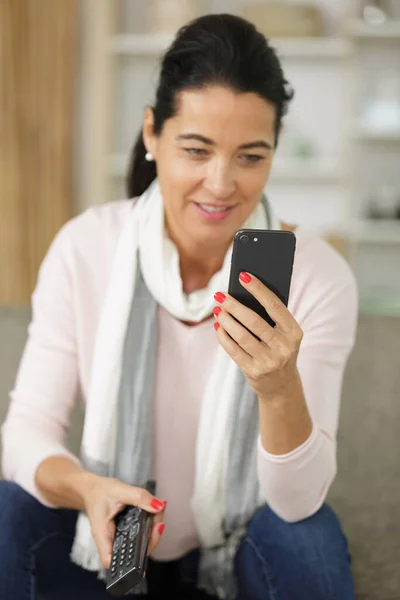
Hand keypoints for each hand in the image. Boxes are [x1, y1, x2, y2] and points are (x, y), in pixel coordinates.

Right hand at [81, 474, 165, 568]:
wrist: (93, 487)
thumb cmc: (100, 491)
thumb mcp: (120, 490)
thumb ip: (139, 498)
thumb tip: (159, 506)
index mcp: (103, 534)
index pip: (112, 560)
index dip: (129, 562)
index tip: (146, 546)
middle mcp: (111, 539)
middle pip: (133, 552)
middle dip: (151, 538)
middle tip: (159, 522)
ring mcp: (118, 536)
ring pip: (138, 542)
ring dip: (152, 529)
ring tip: (158, 512)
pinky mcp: (125, 530)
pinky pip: (138, 532)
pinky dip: (149, 523)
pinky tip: (154, 511)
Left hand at [213, 272, 302, 399]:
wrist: (281, 385)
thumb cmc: (279, 350)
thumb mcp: (284, 335)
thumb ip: (270, 317)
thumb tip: (242, 293)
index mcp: (294, 332)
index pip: (274, 305)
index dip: (258, 289)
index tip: (243, 275)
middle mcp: (284, 347)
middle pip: (254, 320)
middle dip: (234, 305)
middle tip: (220, 294)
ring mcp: (269, 361)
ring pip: (241, 335)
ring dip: (226, 320)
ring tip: (217, 309)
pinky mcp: (254, 371)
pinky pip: (233, 349)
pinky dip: (223, 336)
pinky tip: (218, 326)